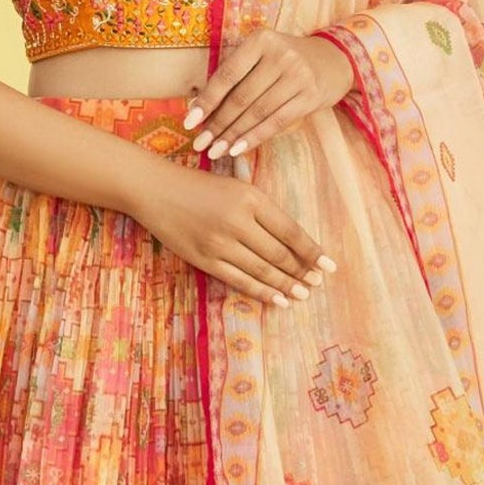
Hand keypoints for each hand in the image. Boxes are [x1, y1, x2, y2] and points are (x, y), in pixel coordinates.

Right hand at [129, 159, 337, 308]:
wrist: (154, 190)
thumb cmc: (200, 186)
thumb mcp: (236, 185)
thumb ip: (263, 209)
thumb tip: (293, 240)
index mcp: (250, 197)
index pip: (290, 231)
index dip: (311, 251)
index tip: (328, 265)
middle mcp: (237, 220)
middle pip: (278, 254)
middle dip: (301, 271)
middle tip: (316, 283)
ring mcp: (219, 243)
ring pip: (262, 270)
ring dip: (285, 285)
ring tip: (302, 294)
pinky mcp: (204, 259)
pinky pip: (239, 280)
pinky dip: (261, 291)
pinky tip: (277, 299)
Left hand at [181, 30, 354, 159]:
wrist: (334, 60)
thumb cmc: (285, 61)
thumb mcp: (262, 55)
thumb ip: (234, 76)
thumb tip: (196, 106)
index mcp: (261, 40)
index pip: (228, 75)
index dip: (207, 100)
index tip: (189, 122)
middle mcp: (280, 55)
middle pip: (241, 97)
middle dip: (217, 124)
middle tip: (200, 144)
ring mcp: (297, 75)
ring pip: (257, 112)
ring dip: (233, 135)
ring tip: (215, 150)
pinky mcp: (310, 96)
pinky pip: (276, 122)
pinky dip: (254, 137)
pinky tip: (237, 149)